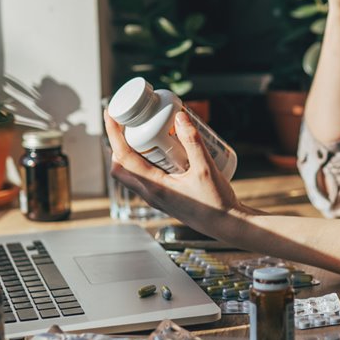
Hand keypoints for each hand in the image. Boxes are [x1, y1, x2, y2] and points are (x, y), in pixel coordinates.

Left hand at [104, 110, 250, 234]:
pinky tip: (165, 154)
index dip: (113, 133)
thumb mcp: (206, 169)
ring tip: (148, 136)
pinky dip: (144, 163)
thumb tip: (180, 118)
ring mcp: (156, 198)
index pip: (123, 157)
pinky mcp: (164, 199)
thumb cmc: (217, 203)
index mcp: (155, 187)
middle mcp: (151, 194)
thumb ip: (193, 142)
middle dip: (119, 144)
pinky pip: (144, 179)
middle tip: (130, 125)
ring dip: (131, 154)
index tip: (112, 114)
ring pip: (131, 174)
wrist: (227, 225)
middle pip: (120, 167)